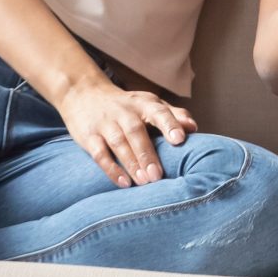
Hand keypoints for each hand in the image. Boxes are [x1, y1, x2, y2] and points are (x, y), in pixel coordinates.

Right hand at [60, 74, 197, 186]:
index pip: (158, 112)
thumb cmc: (126, 105)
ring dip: (131, 163)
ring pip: (118, 143)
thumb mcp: (149, 104)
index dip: (169, 124)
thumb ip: (172, 115)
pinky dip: (111, 169)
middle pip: (136, 131)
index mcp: (144, 104)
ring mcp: (105, 124)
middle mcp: (124, 112)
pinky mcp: (89, 137)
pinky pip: (99, 153)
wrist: (83, 93)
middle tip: (158, 175)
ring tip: (144, 182)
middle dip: (147, 153)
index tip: (180, 139)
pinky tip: (124, 183)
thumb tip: (194, 127)